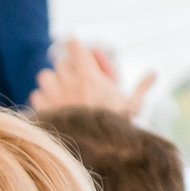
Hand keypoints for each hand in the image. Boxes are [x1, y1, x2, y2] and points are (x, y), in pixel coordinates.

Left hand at [29, 36, 153, 117]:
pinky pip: (36, 96)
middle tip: (76, 74)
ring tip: (62, 90)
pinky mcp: (41, 110)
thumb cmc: (116, 125)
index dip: (72, 42)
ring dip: (53, 81)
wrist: (95, 150)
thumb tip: (153, 73)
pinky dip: (43, 98)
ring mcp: (52, 96)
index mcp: (88, 76)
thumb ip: (141, 87)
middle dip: (68, 66)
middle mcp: (67, 82)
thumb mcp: (132, 105)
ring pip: (45, 76)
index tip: (71, 41)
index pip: (74, 47)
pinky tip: (52, 105)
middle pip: (60, 62)